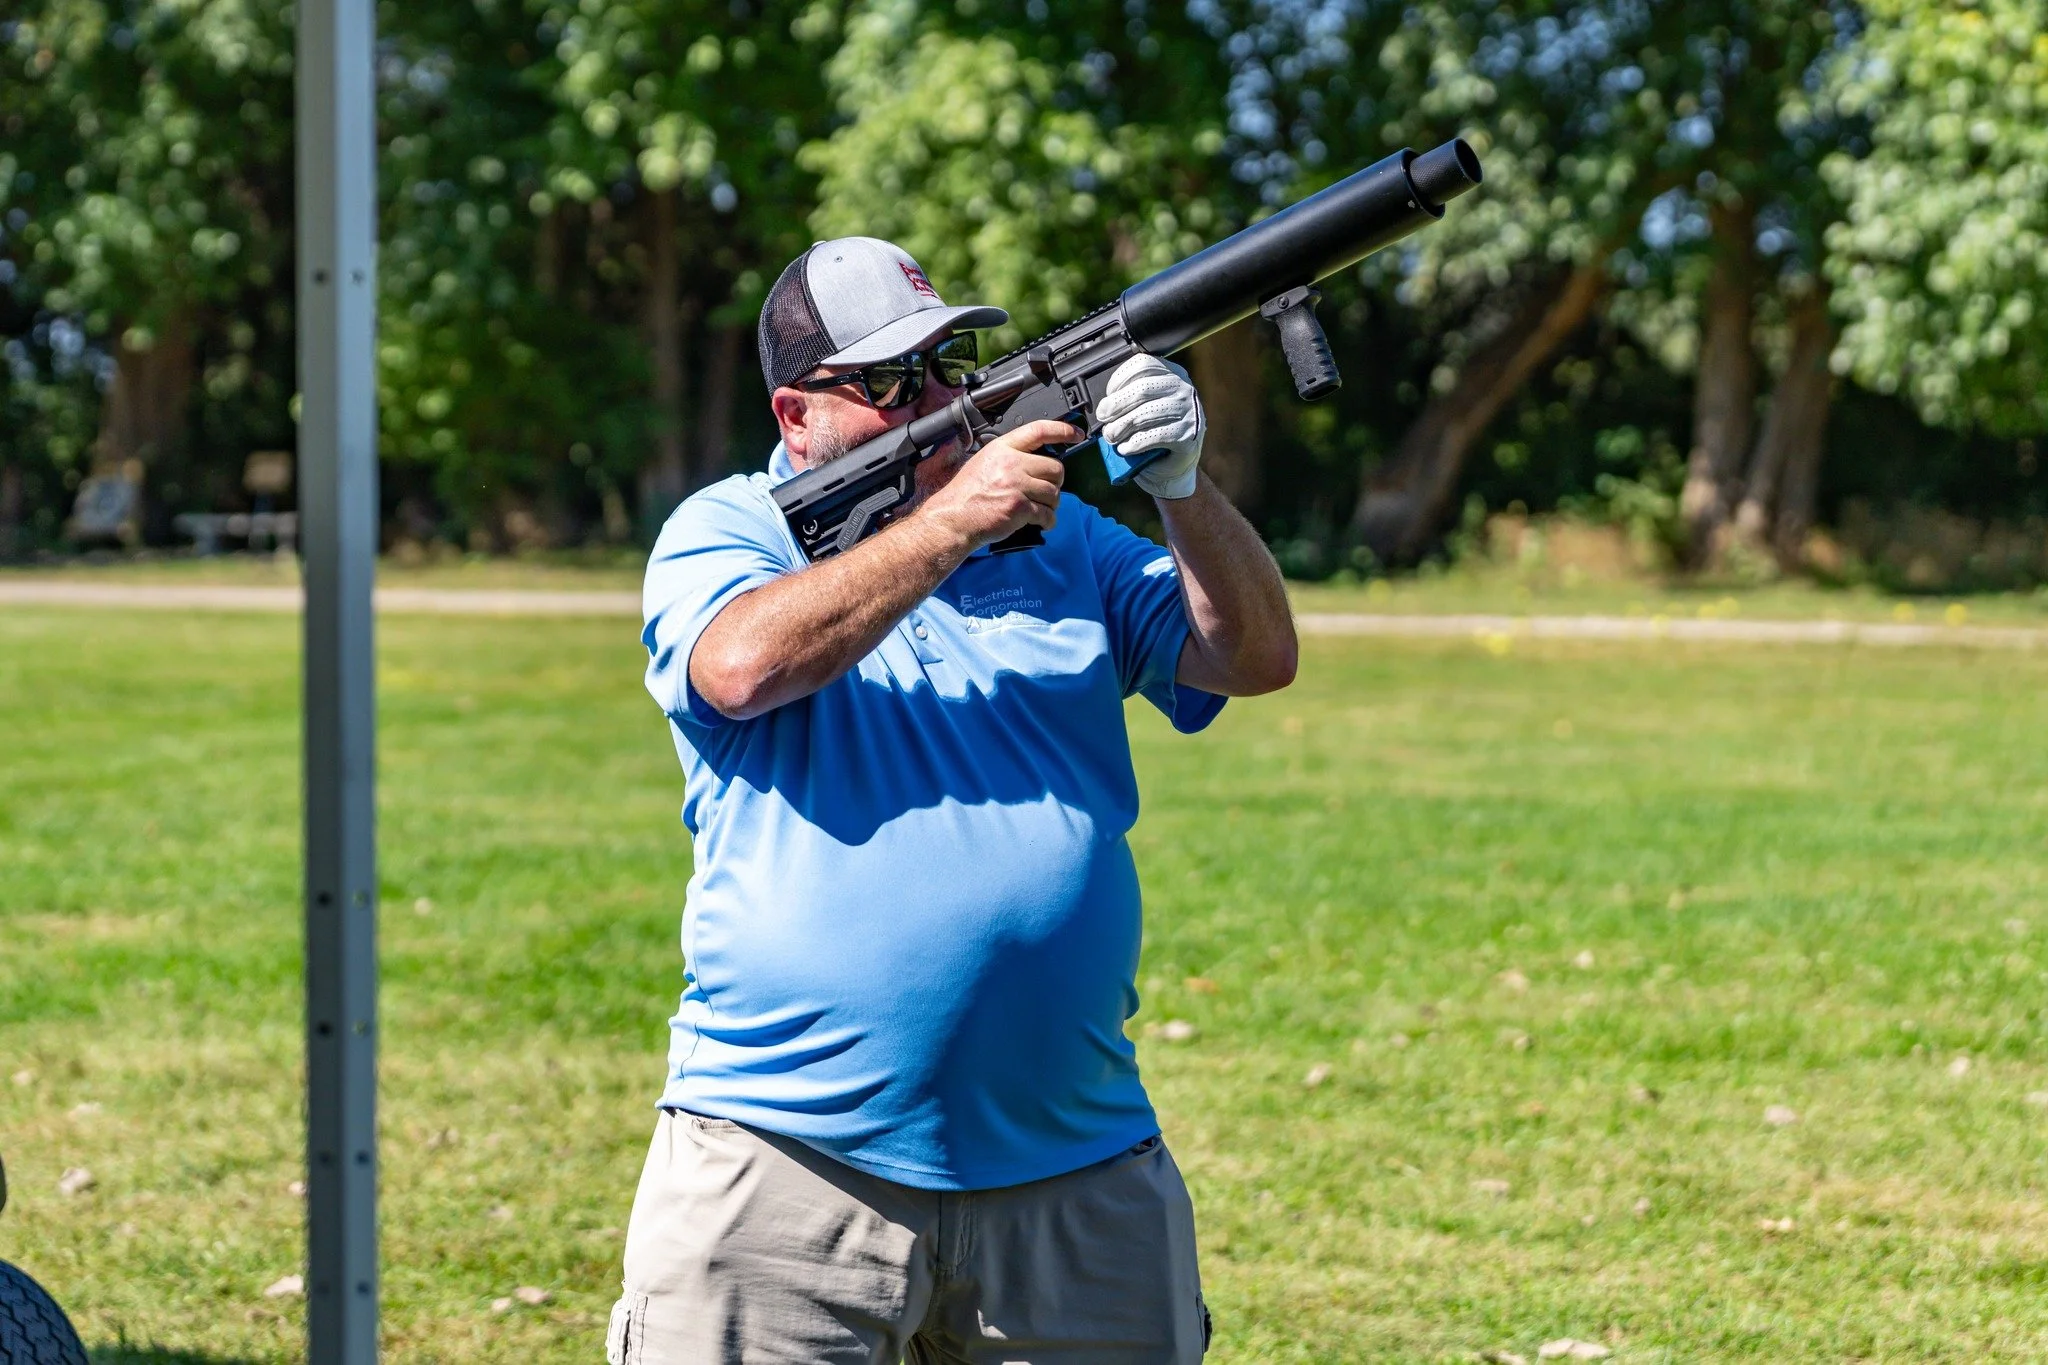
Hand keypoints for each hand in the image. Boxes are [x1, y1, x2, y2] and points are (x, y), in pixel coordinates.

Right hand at [914, 419, 1077, 551]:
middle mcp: (1011, 463)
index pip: (1039, 430)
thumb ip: (1009, 458)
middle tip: (1047, 490)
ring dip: (1052, 503)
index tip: (1077, 434)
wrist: (953, 518)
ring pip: (1054, 492)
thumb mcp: (984, 463)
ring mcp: (1016, 485)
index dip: (1063, 431)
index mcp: (1002, 448)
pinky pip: (1047, 514)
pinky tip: (1042, 522)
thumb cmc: (966, 494)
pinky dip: (1048, 521)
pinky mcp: (1019, 507)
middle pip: (1055, 467)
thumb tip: (1036, 463)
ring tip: (1041, 508)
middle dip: (1056, 482)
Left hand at [1098, 354, 1204, 498]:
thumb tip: (1104, 405)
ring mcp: (1189, 412)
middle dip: (1116, 404)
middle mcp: (1183, 389)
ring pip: (1146, 413)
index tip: (1108, 394)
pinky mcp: (1187, 435)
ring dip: (1122, 426)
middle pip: (1142, 388)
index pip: (1143, 364)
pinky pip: (1155, 436)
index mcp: (1171, 374)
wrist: (1175, 465)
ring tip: (1111, 436)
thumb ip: (1128, 398)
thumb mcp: (1143, 407)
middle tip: (1103, 418)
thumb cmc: (1155, 432)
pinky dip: (1135, 443)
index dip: (1120, 378)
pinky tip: (1125, 448)